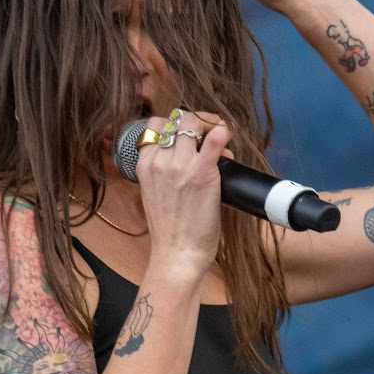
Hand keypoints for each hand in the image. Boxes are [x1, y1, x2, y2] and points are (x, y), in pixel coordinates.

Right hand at [132, 110, 227, 280]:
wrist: (177, 255)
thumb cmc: (170, 231)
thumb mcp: (155, 196)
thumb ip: (166, 173)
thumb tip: (192, 155)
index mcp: (145, 165)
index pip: (157, 125)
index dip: (175, 124)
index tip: (188, 136)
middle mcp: (160, 162)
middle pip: (178, 119)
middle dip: (197, 122)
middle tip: (209, 136)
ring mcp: (180, 167)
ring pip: (195, 123)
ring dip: (211, 127)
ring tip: (220, 143)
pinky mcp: (202, 175)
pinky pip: (214, 140)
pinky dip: (223, 130)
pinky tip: (228, 132)